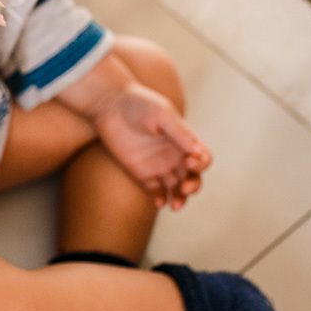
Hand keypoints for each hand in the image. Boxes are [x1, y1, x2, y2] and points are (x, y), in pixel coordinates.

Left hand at [93, 82, 211, 209]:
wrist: (109, 105)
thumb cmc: (139, 104)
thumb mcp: (162, 115)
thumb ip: (179, 134)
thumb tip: (198, 153)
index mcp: (184, 140)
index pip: (202, 158)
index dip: (201, 164)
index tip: (189, 162)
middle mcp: (174, 155)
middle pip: (192, 177)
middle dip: (193, 186)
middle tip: (185, 189)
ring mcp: (158, 165)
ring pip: (176, 188)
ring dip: (180, 198)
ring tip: (175, 205)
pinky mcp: (141, 173)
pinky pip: (155, 191)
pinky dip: (160, 198)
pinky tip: (159, 202)